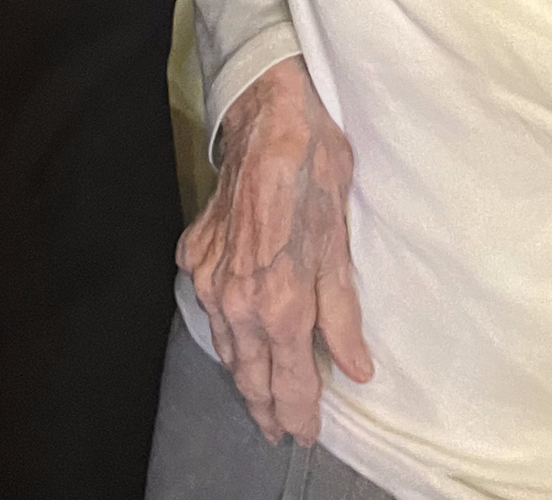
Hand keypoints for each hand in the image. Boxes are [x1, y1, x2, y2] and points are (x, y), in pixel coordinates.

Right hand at [179, 55, 371, 444]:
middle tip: (280, 431)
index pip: (289, 383)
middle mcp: (237, 301)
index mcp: (280, 303)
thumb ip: (343, 313)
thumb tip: (356, 368)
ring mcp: (210, 279)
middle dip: (266, 408)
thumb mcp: (340, 244)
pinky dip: (225, 330)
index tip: (307, 434)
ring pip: (226, 347)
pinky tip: (237, 332)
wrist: (267, 118)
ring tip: (259, 397)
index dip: (300, 414)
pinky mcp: (195, 254)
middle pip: (251, 376)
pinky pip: (210, 309)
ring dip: (244, 376)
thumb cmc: (313, 172)